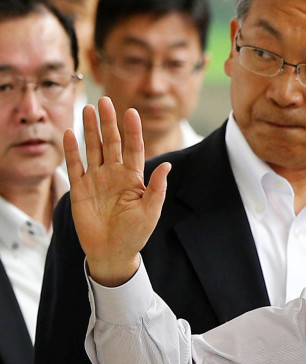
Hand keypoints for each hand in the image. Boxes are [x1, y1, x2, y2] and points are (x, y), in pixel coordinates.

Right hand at [64, 97, 170, 286]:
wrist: (113, 252)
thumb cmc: (135, 234)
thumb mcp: (150, 211)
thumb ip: (157, 188)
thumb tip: (167, 165)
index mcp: (133, 179)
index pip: (133, 149)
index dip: (132, 131)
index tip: (132, 112)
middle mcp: (114, 175)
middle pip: (111, 143)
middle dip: (108, 122)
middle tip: (105, 100)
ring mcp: (97, 180)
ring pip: (93, 148)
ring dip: (90, 129)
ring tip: (88, 108)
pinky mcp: (80, 188)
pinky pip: (75, 165)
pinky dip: (72, 150)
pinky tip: (70, 133)